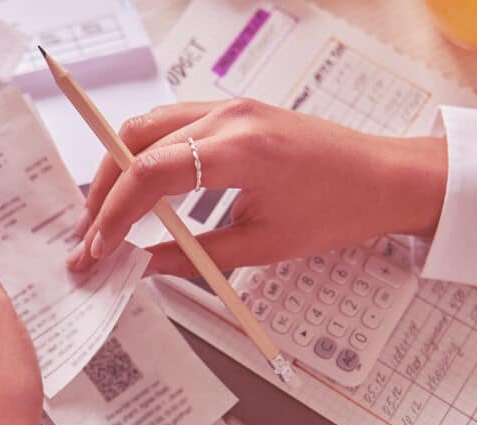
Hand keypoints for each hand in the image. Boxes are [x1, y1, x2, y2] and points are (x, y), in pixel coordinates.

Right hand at [69, 98, 447, 275]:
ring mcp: (229, 108)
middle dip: (104, 190)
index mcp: (241, 150)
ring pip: (147, 126)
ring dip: (118, 167)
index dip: (114, 213)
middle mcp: (229, 117)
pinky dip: (144, 153)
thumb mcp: (264, 245)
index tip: (98, 247)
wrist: (385, 177)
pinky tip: (139, 186)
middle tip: (90, 234)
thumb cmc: (339, 208)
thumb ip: (194, 255)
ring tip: (105, 212)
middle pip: (136, 142)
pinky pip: (170, 123)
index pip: (150, 173)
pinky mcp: (232, 111)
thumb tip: (143, 265)